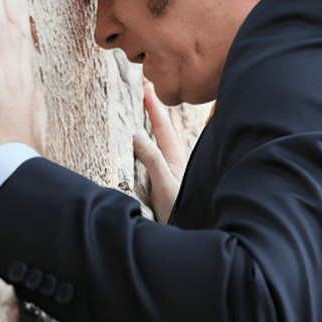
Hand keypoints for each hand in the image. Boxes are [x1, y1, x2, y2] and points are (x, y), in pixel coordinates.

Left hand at [0, 0, 46, 184]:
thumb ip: (20, 102)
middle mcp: (17, 68)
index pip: (19, 34)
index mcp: (23, 79)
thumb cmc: (8, 156)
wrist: (8, 171)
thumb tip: (22, 94)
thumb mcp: (21, 123)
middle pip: (12, 19)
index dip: (14, 8)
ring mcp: (2, 70)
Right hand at [132, 78, 185, 223]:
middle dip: (152, 110)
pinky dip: (146, 145)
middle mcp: (172, 162)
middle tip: (144, 89)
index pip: (162, 126)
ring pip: (157, 143)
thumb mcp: (164, 185)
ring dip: (149, 127)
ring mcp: (168, 173)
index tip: (146, 86)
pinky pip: (152, 157)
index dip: (154, 106)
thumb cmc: (178, 213)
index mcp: (174, 158)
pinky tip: (140, 144)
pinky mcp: (162, 184)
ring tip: (140, 110)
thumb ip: (151, 160)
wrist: (186, 236)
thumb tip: (136, 134)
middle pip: (160, 131)